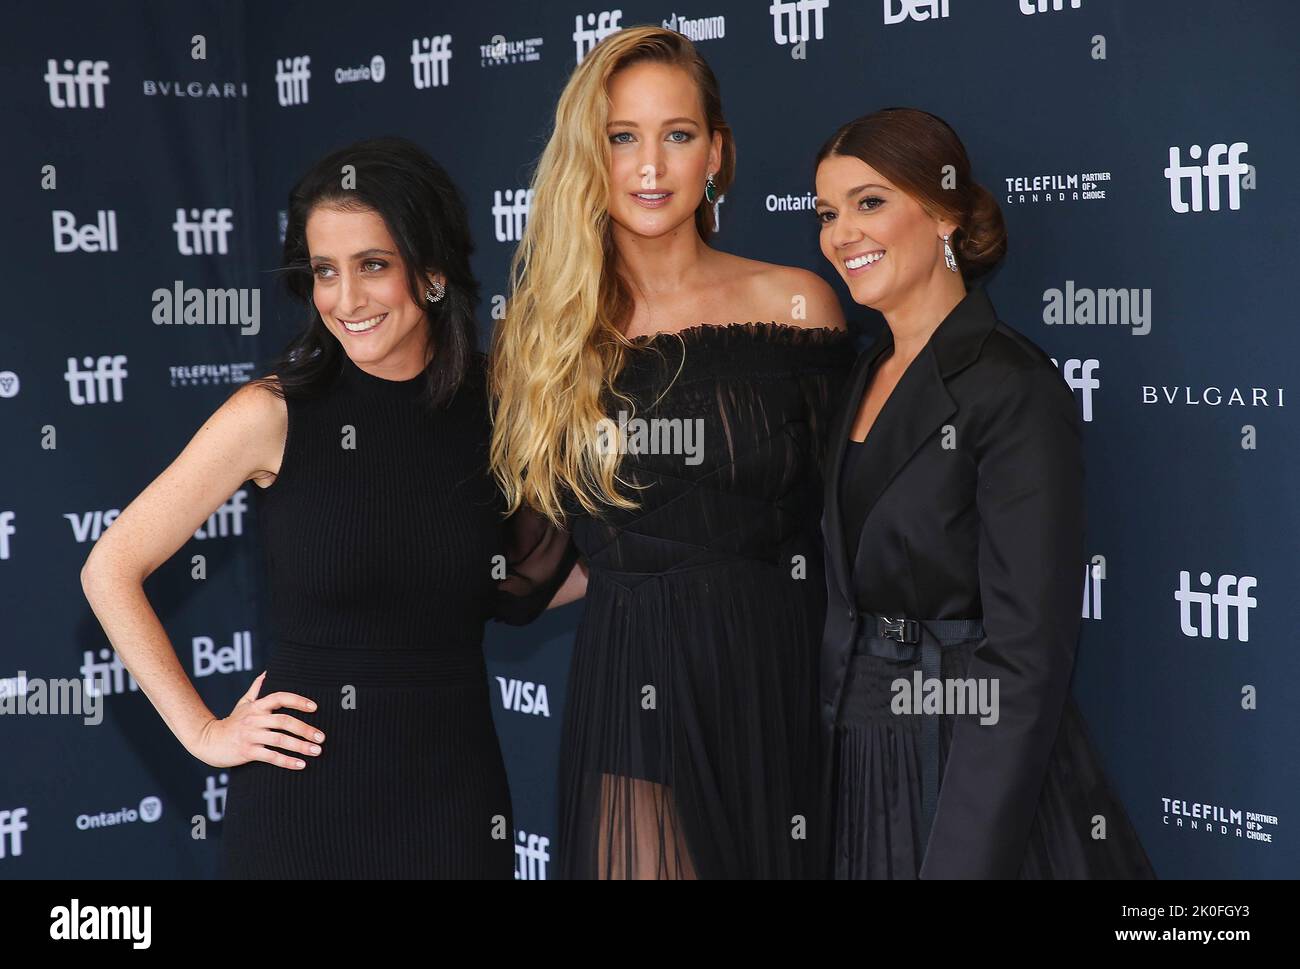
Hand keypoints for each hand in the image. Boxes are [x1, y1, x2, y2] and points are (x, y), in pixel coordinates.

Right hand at [190, 671, 323, 769]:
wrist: (208, 741)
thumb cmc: (231, 722)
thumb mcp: (243, 703)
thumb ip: (257, 688)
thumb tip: (268, 672)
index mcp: (256, 706)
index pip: (280, 698)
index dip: (298, 701)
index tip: (315, 707)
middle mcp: (254, 719)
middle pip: (284, 721)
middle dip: (305, 729)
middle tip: (321, 737)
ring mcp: (251, 736)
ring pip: (280, 740)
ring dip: (300, 746)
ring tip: (317, 751)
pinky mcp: (247, 752)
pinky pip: (271, 757)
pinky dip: (287, 761)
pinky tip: (301, 765)